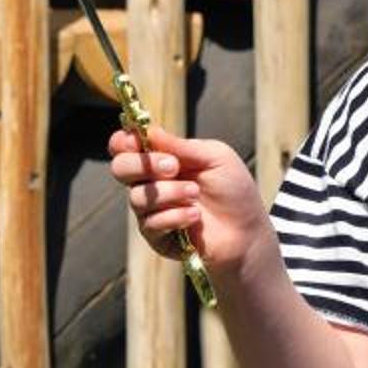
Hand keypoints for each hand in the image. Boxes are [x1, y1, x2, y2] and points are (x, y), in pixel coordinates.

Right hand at [108, 124, 267, 276]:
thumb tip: (149, 131)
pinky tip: (195, 216)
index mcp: (162, 158)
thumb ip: (182, 146)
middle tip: (173, 167)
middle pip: (120, 168)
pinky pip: (150, 223)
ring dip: (171, 193)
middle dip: (143, 165)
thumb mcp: (216, 158)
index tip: (136, 141)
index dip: (124, 141)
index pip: (126, 146)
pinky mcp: (156, 236)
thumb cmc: (234, 190)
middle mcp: (151, 182)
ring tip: (196, 193)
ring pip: (138, 197)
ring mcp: (151, 210)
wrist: (247, 231)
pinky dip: (175, 216)